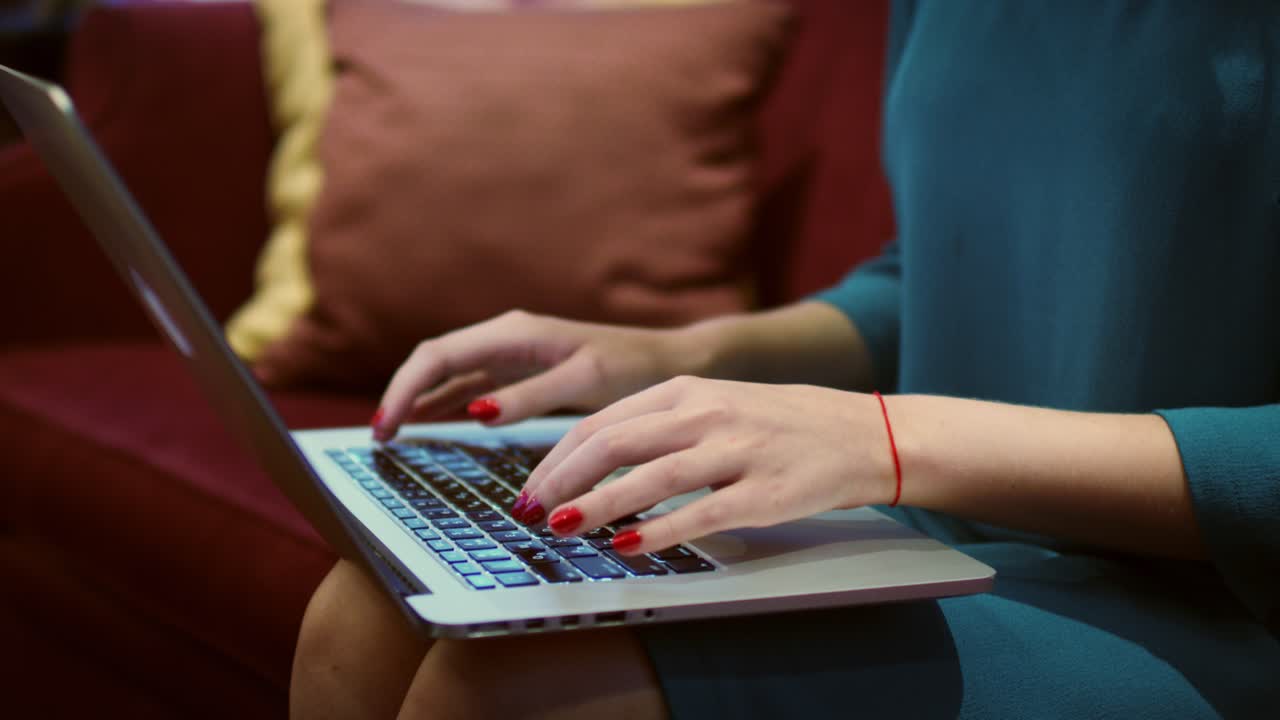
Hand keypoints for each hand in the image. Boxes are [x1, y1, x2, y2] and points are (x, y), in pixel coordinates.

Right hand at [374, 310, 703, 439]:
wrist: (667, 360)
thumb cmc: (631, 366)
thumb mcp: (583, 381)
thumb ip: (529, 396)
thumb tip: (474, 411)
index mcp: (514, 333)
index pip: (438, 355)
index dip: (405, 389)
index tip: (386, 427)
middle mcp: (506, 337)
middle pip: (434, 360)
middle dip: (402, 394)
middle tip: (380, 439)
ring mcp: (511, 354)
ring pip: (448, 373)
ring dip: (419, 399)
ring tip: (392, 436)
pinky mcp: (521, 372)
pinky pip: (469, 384)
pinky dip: (444, 403)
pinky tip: (429, 423)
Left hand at [517, 376, 898, 554]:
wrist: (864, 433)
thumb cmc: (782, 423)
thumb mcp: (715, 404)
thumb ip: (660, 426)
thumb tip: (593, 460)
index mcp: (687, 389)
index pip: (603, 422)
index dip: (558, 458)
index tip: (532, 488)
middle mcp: (706, 414)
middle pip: (615, 444)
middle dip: (562, 481)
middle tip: (532, 511)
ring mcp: (735, 452)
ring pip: (650, 478)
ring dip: (597, 505)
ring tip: (561, 528)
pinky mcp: (762, 493)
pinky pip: (699, 515)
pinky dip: (657, 532)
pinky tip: (625, 547)